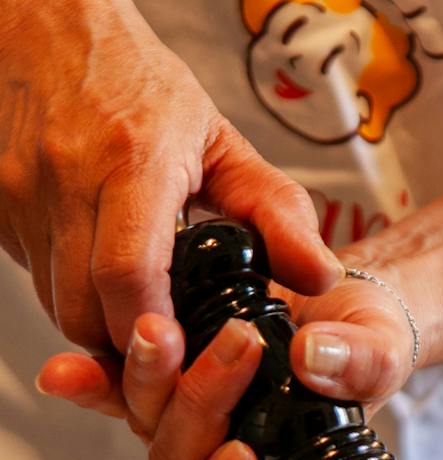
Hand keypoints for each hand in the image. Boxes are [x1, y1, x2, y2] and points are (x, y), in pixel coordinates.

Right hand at [0, 0, 339, 354]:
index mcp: (133, 162)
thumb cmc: (138, 84)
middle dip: (129, 347)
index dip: (154, 330)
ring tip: (142, 316)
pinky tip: (104, 281)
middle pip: (85, 310)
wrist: (43, 21)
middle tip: (172, 351)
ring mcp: (18, 192)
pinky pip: (34, 278)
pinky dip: (71, 295)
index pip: (129, 274)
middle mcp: (65, 177)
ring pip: (55, 304)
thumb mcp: (224, 142)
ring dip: (100, 326)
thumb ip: (278, 212)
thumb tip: (322, 278)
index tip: (184, 352)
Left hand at [37, 273, 419, 459]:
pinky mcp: (162, 379)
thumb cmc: (368, 350)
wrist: (342, 303)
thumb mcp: (386, 356)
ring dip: (154, 381)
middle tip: (244, 345)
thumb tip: (313, 355)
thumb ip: (363, 364)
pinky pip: (113, 390)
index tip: (245, 458)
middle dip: (201, 411)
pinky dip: (92, 381)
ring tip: (174, 329)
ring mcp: (184, 430)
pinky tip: (71, 369)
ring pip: (147, 428)